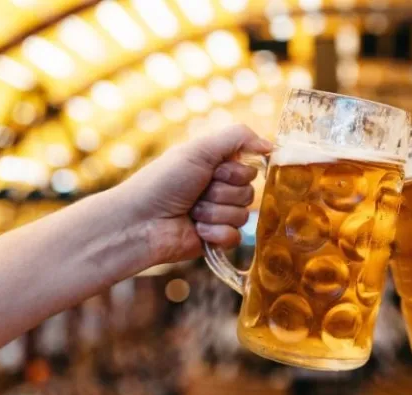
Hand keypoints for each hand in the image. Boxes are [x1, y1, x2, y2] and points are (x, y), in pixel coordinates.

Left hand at [115, 124, 271, 263]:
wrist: (139, 222)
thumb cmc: (163, 182)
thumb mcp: (199, 149)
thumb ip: (238, 137)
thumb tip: (271, 145)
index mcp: (217, 166)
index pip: (250, 170)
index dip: (233, 173)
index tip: (211, 172)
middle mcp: (220, 190)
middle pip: (249, 193)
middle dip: (222, 194)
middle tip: (197, 193)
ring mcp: (218, 215)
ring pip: (243, 216)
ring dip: (215, 213)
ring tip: (191, 212)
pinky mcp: (216, 240)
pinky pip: (236, 237)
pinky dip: (216, 233)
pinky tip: (196, 230)